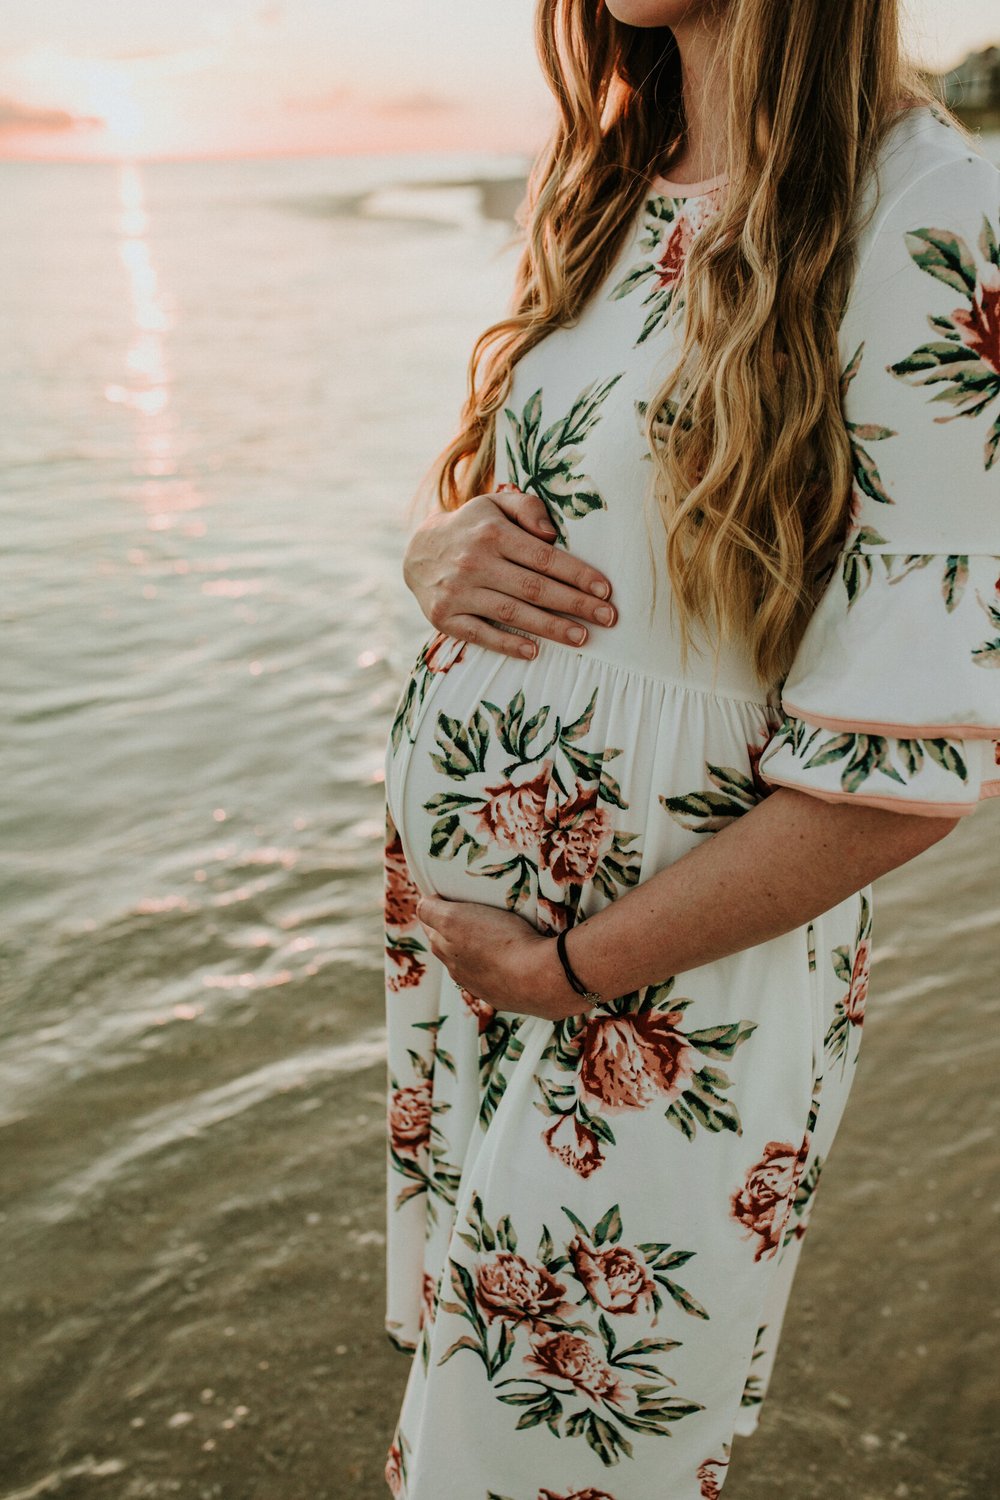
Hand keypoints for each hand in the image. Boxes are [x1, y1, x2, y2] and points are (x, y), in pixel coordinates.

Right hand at [402, 489, 617, 659]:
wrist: (417, 552)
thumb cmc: (472, 528)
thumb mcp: (495, 504)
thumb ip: (528, 508)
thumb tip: (553, 533)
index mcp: (492, 533)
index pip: (544, 557)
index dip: (578, 575)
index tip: (605, 590)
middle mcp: (474, 562)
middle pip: (535, 588)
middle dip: (575, 604)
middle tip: (608, 618)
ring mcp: (457, 592)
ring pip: (513, 613)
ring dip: (551, 628)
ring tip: (582, 638)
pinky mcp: (444, 617)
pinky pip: (480, 634)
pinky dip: (507, 644)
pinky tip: (535, 652)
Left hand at [415, 895, 591, 1021]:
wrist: (542, 978)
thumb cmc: (501, 942)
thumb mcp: (456, 918)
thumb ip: (432, 911)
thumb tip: (422, 905)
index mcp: (445, 950)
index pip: (430, 925)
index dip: (438, 908)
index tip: (450, 896)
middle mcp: (459, 972)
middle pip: (450, 945)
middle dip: (456, 929)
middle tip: (473, 910)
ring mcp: (484, 987)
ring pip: (474, 963)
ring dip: (480, 949)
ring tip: (497, 932)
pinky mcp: (508, 996)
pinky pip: (498, 976)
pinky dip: (501, 965)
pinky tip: (514, 956)